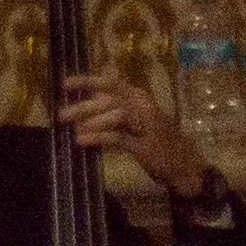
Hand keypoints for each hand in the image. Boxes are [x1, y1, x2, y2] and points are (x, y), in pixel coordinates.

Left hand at [54, 72, 211, 206]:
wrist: (184, 163)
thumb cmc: (157, 141)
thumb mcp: (136, 121)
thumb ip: (114, 112)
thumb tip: (85, 108)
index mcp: (140, 97)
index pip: (112, 83)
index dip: (87, 81)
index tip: (64, 84)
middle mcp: (144, 106)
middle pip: (110, 100)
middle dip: (84, 106)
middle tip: (61, 115)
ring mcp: (148, 125)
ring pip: (116, 114)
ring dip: (92, 121)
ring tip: (73, 130)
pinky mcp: (147, 145)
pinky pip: (119, 137)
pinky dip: (98, 138)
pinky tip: (82, 141)